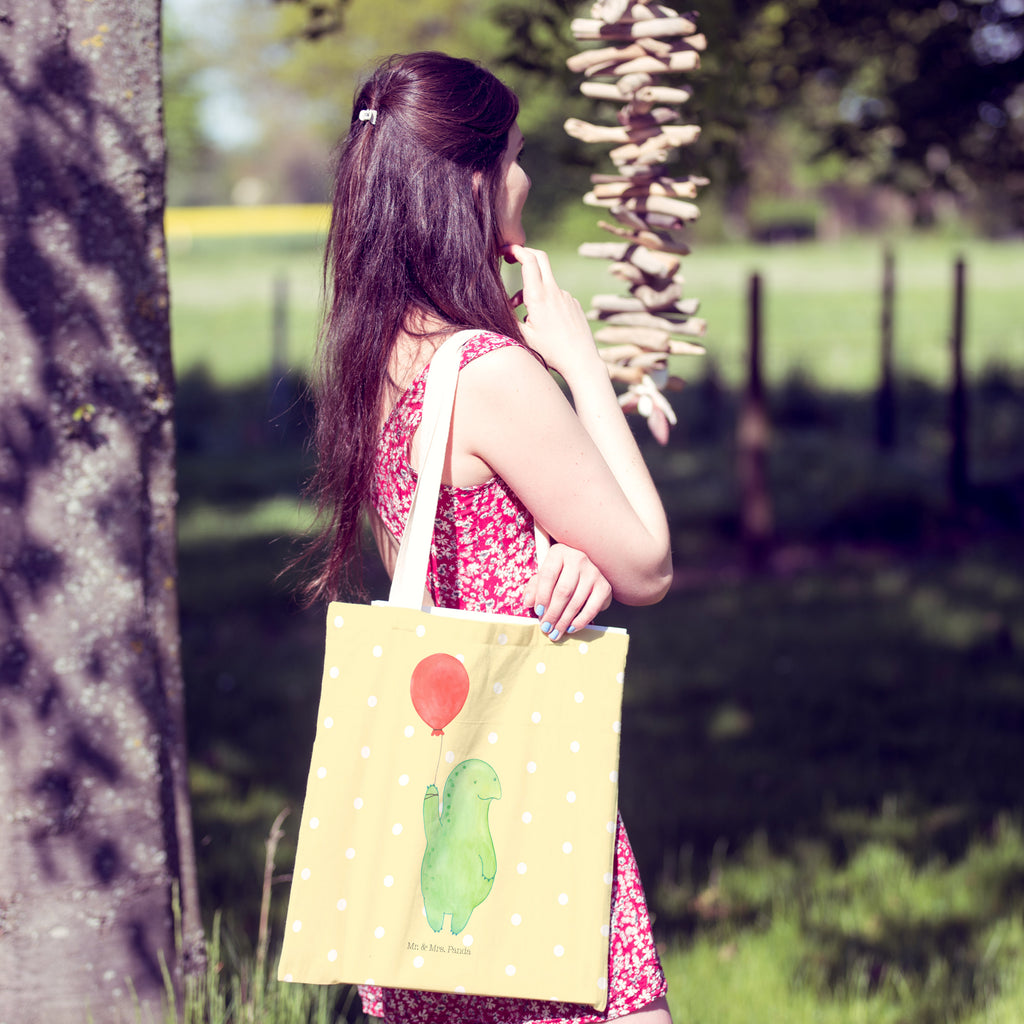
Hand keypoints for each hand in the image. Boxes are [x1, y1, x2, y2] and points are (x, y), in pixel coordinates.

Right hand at [502, 244, 601, 381]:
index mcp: (539, 297)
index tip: (505, 250)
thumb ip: (509, 318)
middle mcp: (554, 292)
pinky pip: (556, 296)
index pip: (529, 260)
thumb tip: (497, 306)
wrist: (581, 361)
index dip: (516, 250)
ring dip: (532, 289)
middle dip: (525, 254)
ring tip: (524, 315)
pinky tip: (545, 323)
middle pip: (540, 258)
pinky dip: (545, 301)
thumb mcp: (523, 337)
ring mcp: (566, 296)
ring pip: (545, 282)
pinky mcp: (573, 303)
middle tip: (512, 258)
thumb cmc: (551, 352)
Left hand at [523, 543, 612, 640]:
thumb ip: (534, 588)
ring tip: (555, 632)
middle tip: (545, 627)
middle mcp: (578, 559)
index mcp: (559, 552)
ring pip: (576, 602)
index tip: (537, 612)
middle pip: (563, 591)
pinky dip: (580, 621)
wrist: (585, 573)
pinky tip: (571, 628)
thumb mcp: (544, 576)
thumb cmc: (560, 574)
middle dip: (552, 613)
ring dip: (564, 621)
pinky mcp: (604, 587)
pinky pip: (591, 608)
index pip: (548, 575)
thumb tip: (528, 602)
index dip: (541, 596)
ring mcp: (593, 572)